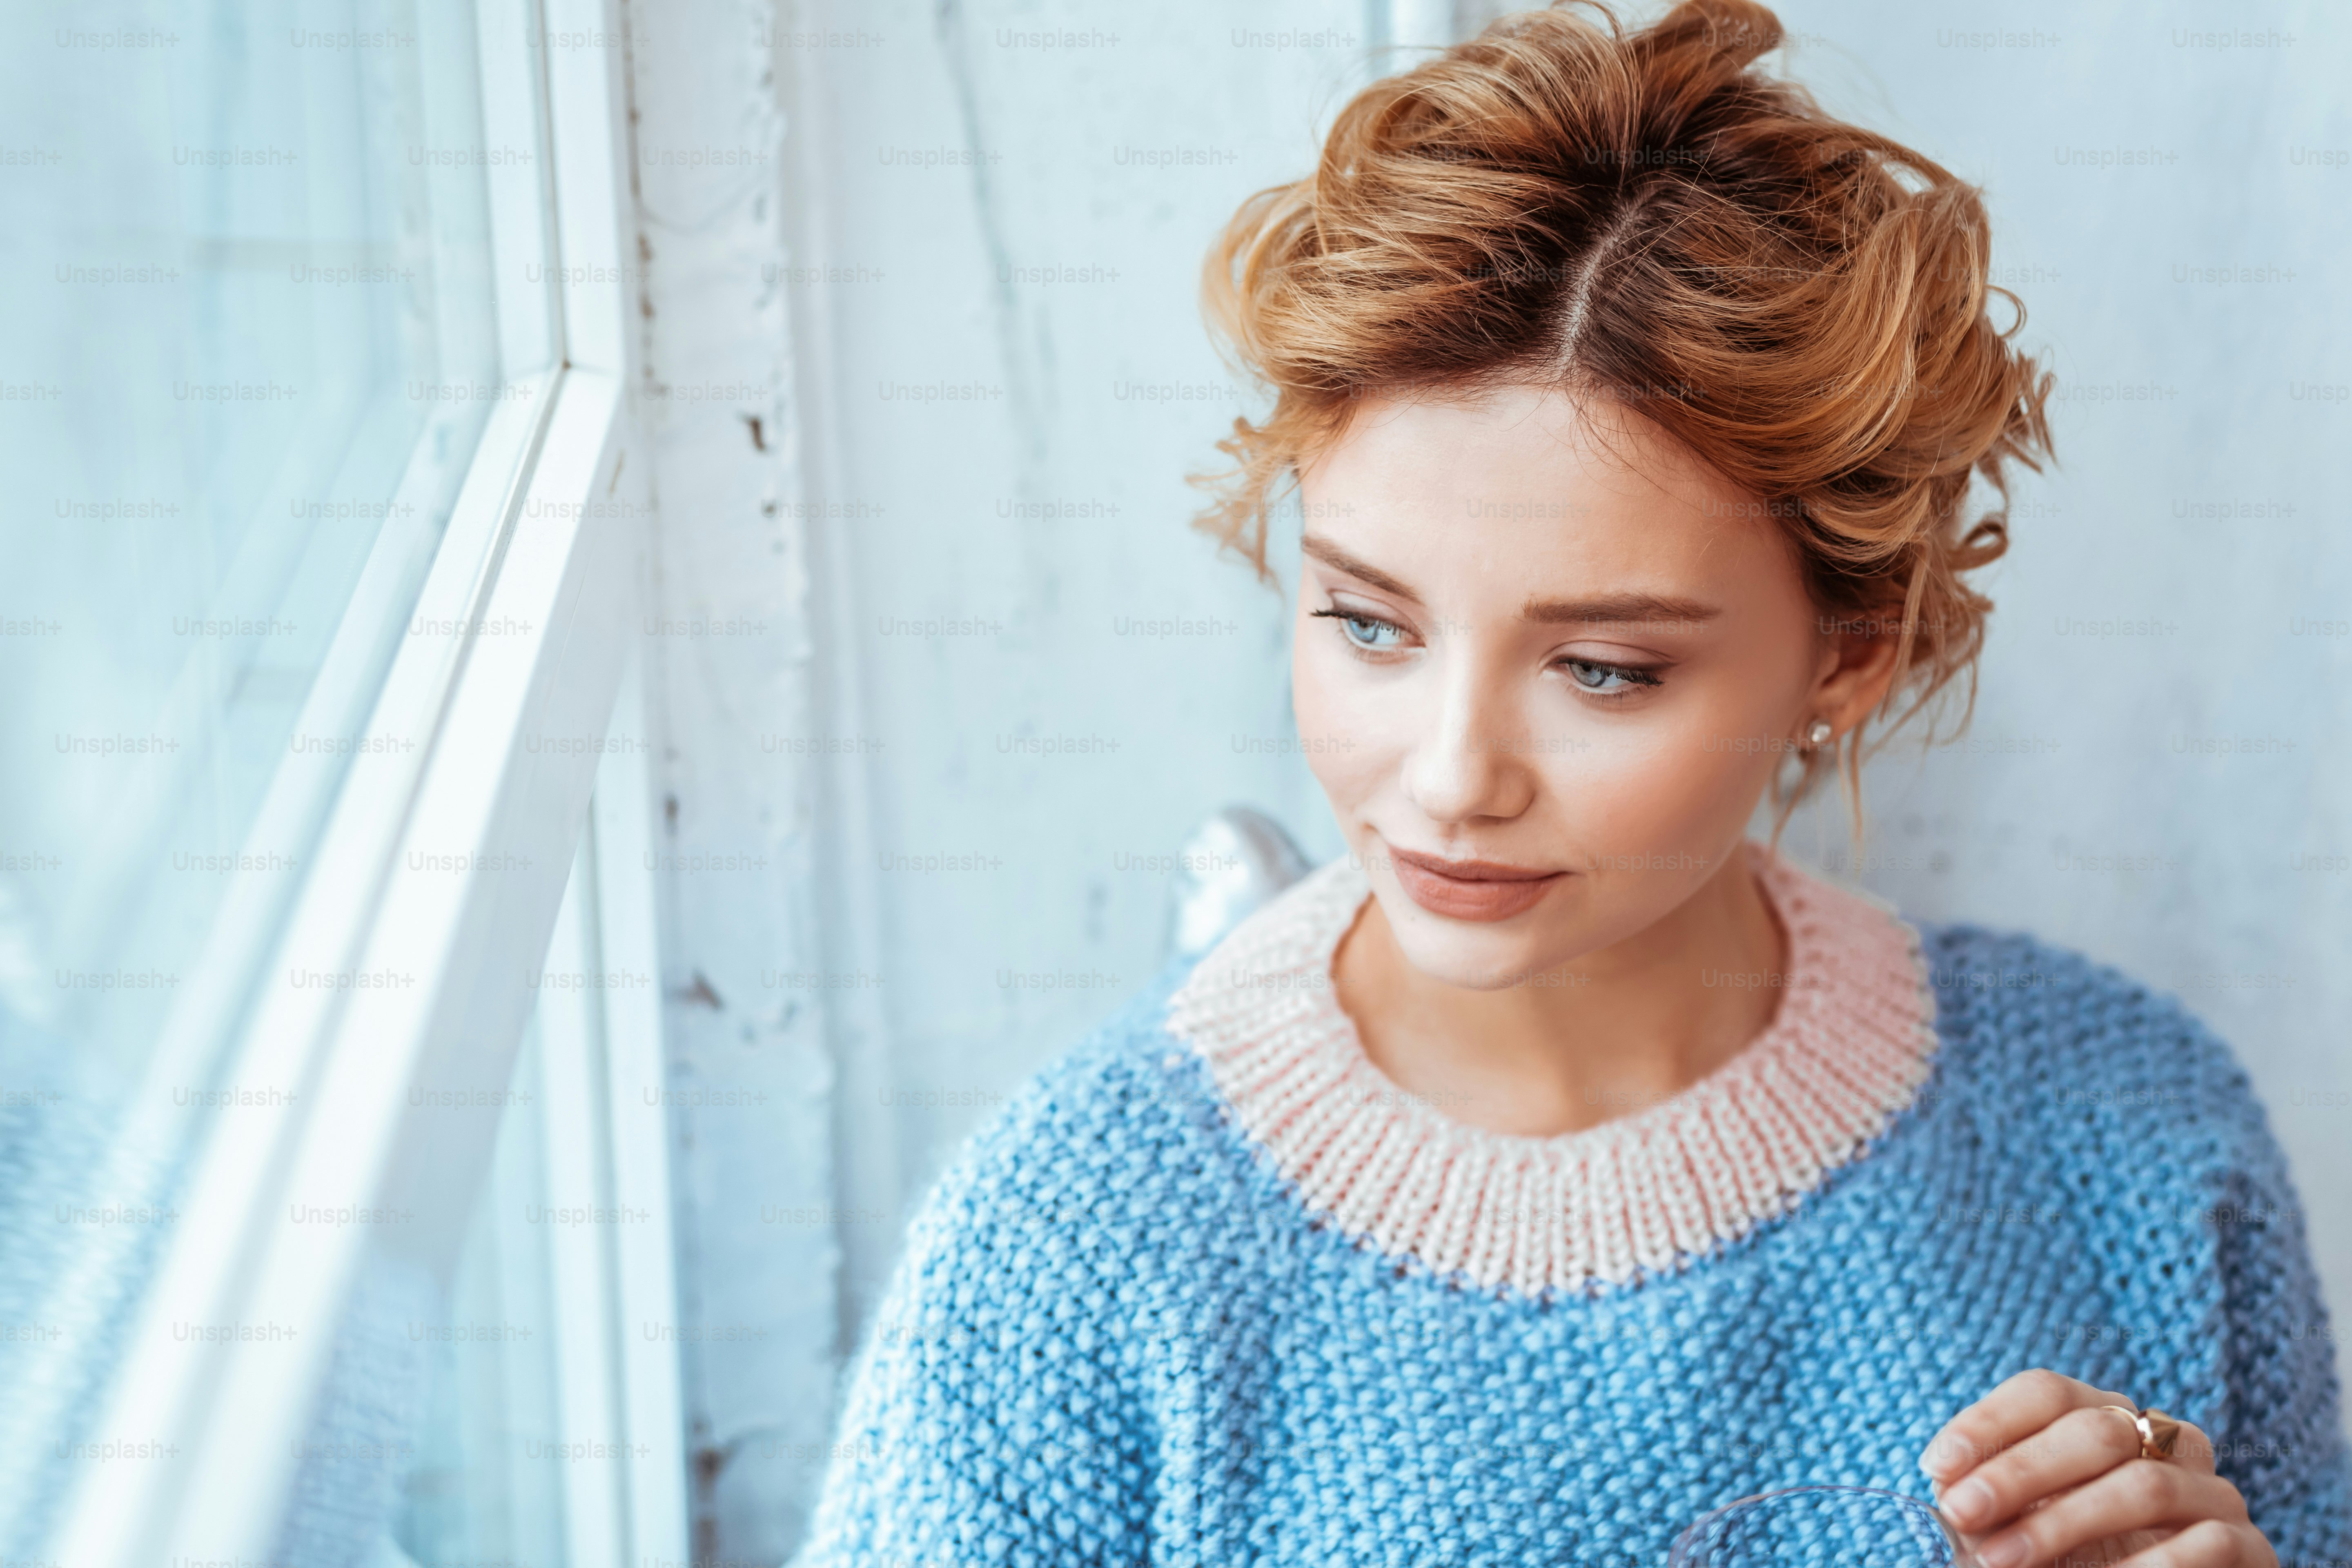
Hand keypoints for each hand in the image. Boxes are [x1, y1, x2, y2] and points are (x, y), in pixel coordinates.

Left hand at [1920, 1370, 2274, 1567]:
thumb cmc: (2080, 1565)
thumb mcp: (2029, 1528)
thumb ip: (1993, 1506)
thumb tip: (1946, 1494)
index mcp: (2109, 1421)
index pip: (2046, 1392)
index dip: (1988, 1423)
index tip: (1939, 1467)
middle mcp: (2168, 1442)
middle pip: (2093, 1431)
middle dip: (2019, 1473)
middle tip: (1962, 1514)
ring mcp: (2214, 1494)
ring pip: (2144, 1485)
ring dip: (2063, 1524)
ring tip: (2001, 1560)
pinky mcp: (2251, 1549)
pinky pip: (2205, 1544)